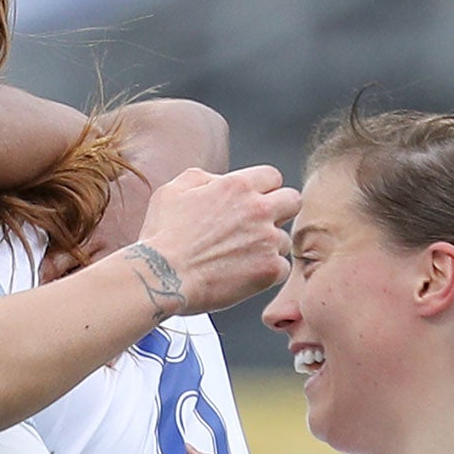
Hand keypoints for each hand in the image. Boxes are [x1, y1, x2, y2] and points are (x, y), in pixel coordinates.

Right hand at [126, 165, 295, 317]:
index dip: (263, 190)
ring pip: (284, 239)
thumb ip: (201, 178)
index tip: (254, 202)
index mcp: (237, 186)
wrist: (161, 277)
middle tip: (259, 226)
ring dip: (268, 246)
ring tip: (239, 257)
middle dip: (279, 212)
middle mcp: (258, 209)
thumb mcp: (171, 191)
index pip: (273, 177)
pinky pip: (281, 268)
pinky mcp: (269, 269)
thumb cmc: (162, 238)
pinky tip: (243, 274)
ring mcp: (267, 240)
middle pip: (293, 201)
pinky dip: (266, 272)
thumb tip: (217, 180)